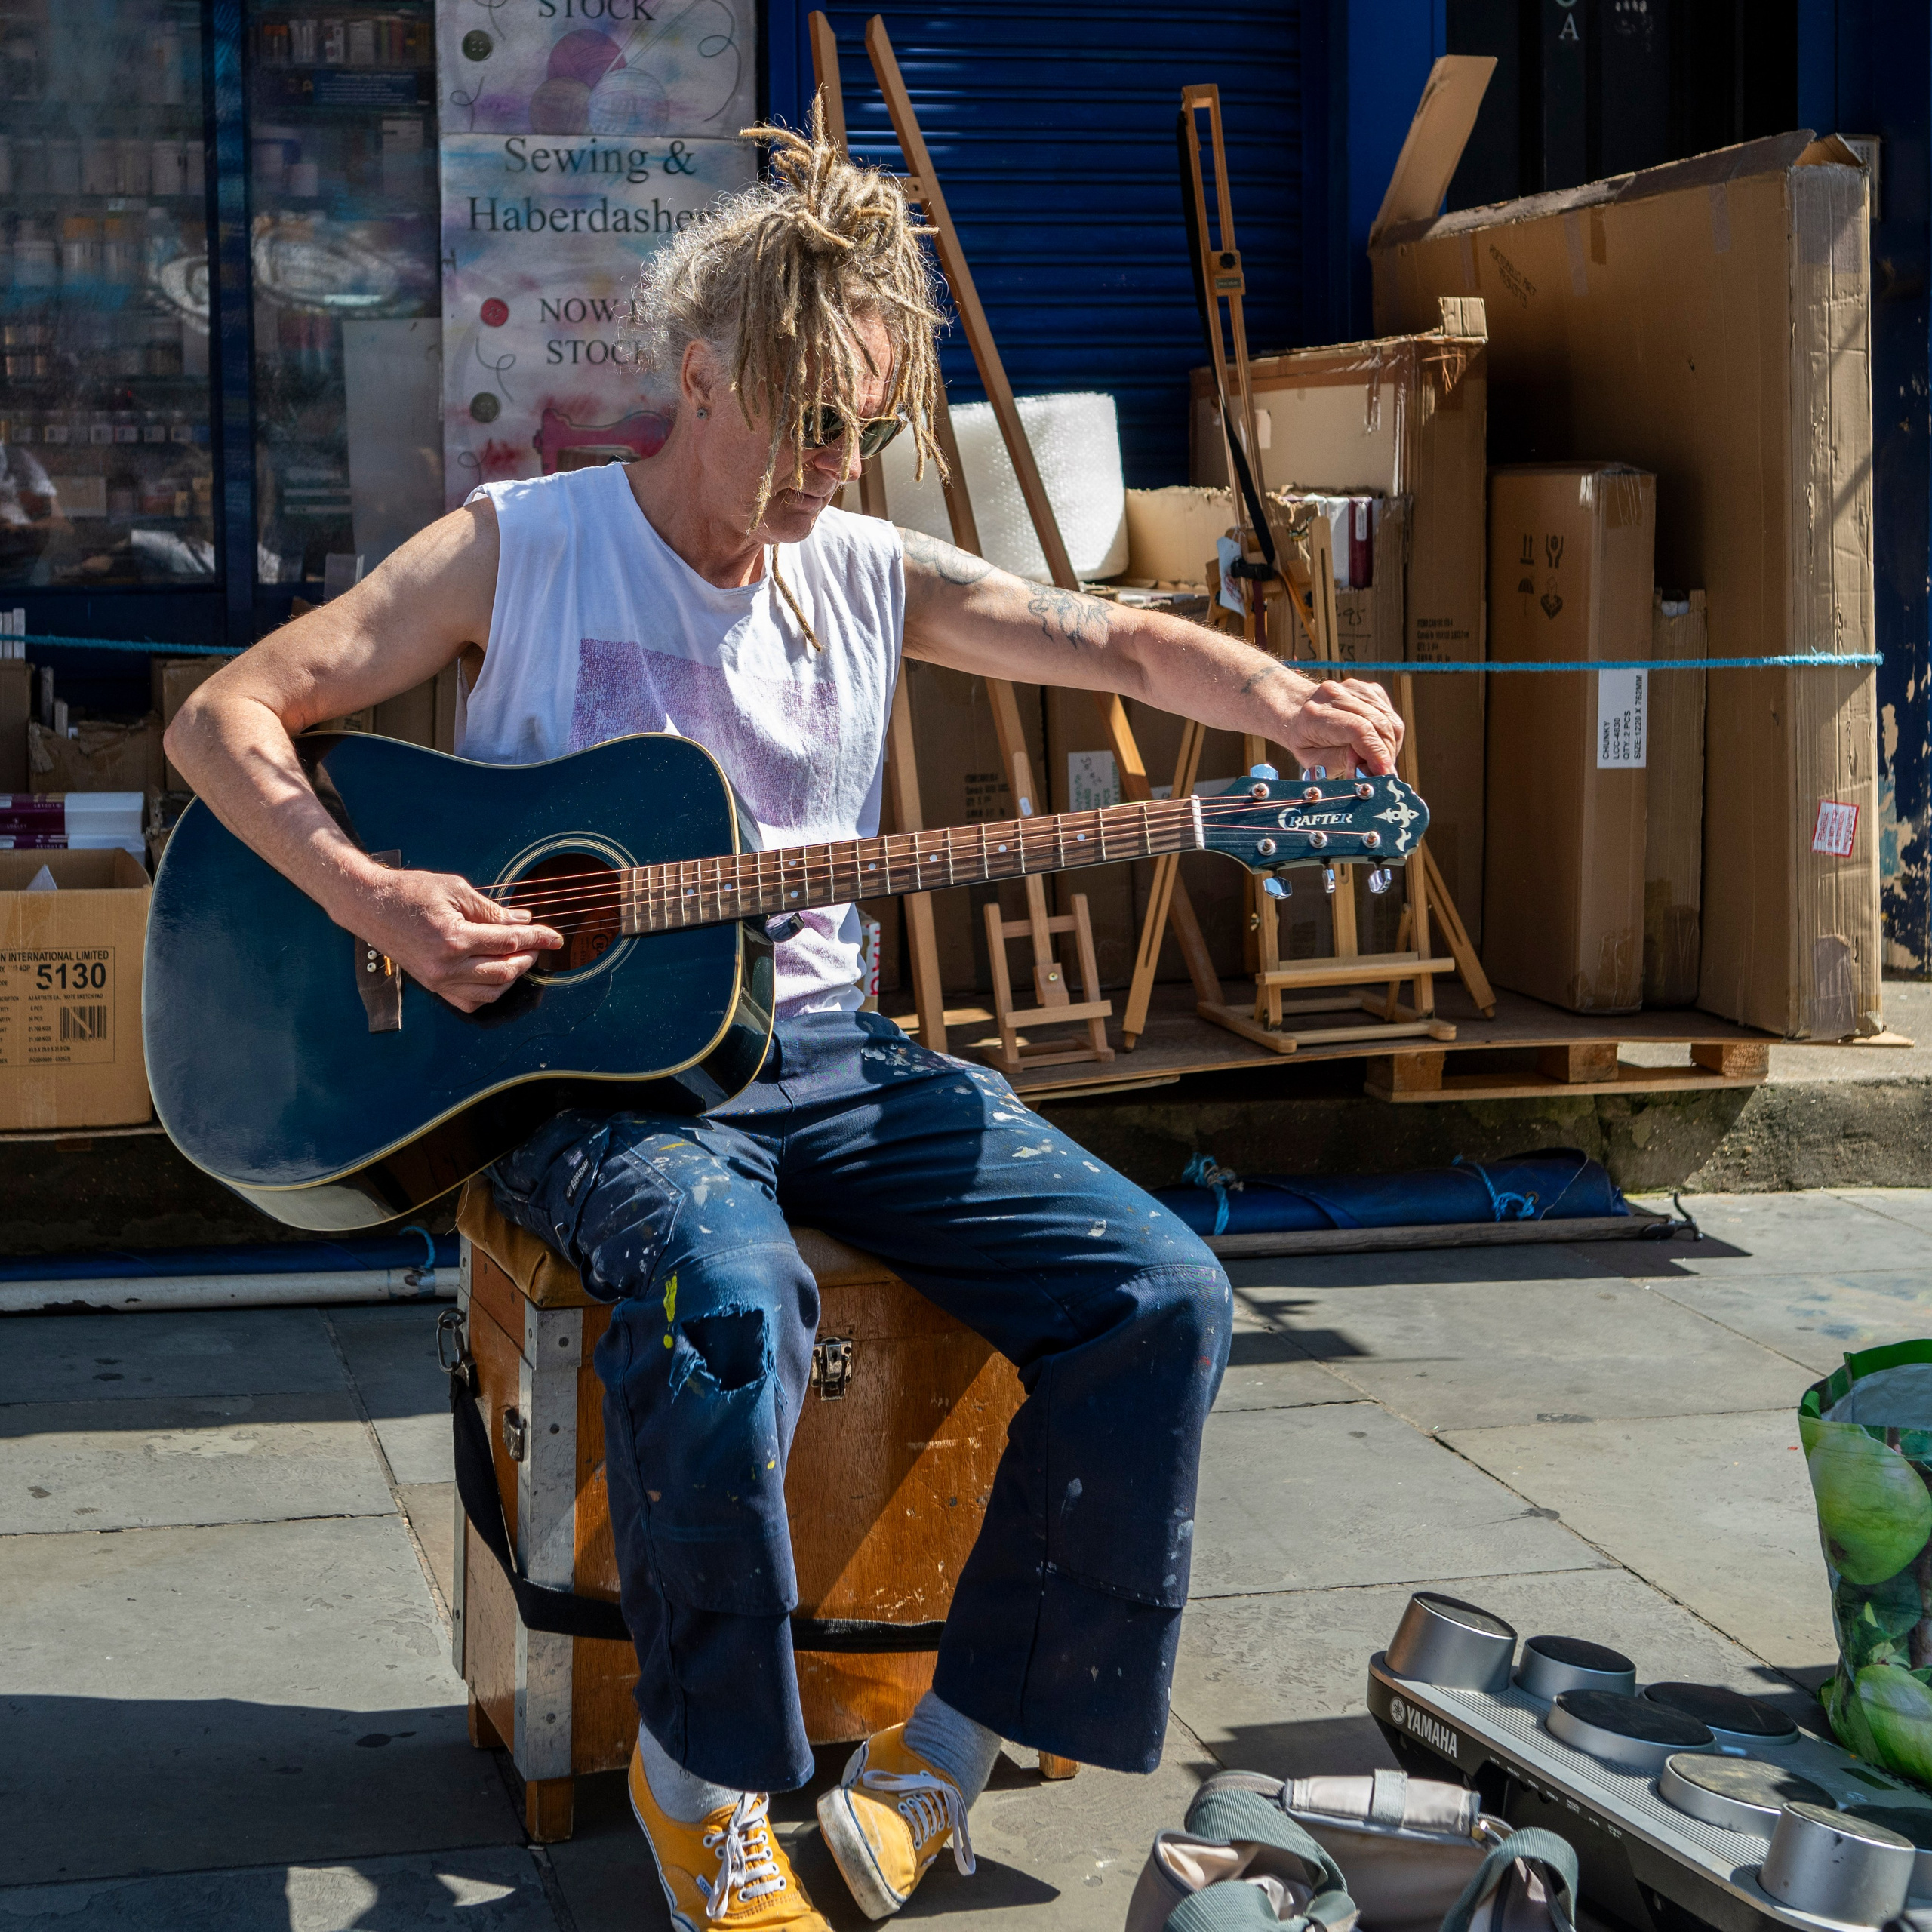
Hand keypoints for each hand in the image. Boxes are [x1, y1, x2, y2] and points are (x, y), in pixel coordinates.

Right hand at [339, 864, 563, 1012]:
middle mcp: (446, 966)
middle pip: (504, 971)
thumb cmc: (410, 892)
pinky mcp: (433, 986)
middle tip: (536, 943)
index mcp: (453, 938)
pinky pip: (470, 1001)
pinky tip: (496, 973)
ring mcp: (438, 981)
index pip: (508, 943)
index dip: (537, 939)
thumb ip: (491, 910)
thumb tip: (522, 922)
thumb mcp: (455, 890)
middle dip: (527, 957)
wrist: (369, 906)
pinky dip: (489, 991)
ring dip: (512, 976)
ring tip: (518, 955)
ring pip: (491, 992)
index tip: (555, 937)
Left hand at [1275, 674, 1405, 776]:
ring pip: (1389, 721)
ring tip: (1376, 761)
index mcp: (1314, 715)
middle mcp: (1333, 695)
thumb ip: (1341, 762)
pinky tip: (1374, 744)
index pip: (1358, 730)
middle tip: (1382, 775)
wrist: (1298, 713)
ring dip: (1389, 746)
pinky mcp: (1368, 688)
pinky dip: (1389, 735)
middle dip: (1385, 754)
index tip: (1386, 774)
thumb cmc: (1307, 743)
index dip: (1377, 753)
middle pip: (1378, 725)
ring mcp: (1352, 688)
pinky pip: (1390, 716)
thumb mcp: (1315, 762)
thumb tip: (1369, 763)